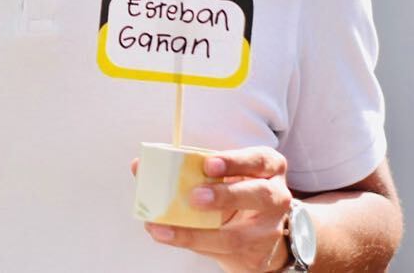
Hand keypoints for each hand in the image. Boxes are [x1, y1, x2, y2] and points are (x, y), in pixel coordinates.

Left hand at [137, 147, 292, 272]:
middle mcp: (275, 197)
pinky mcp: (252, 253)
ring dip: (198, 232)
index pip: (259, 160)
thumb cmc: (234, 190)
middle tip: (194, 196)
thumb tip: (138, 165)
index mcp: (268, 168)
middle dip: (226, 195)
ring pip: (238, 234)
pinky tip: (165, 235)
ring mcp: (267, 229)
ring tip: (165, 228)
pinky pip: (220, 251)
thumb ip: (187, 165)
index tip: (207, 163)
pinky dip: (189, 242)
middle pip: (260, 195)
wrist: (263, 235)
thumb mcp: (223, 174)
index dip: (235, 161)